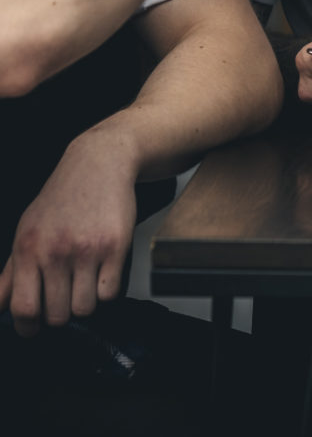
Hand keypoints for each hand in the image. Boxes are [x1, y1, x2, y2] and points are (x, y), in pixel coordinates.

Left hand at [0, 132, 137, 336]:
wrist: (98, 166)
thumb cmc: (61, 200)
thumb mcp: (26, 230)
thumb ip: (12, 272)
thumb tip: (0, 306)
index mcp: (28, 250)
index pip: (23, 309)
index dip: (28, 328)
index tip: (34, 328)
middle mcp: (55, 252)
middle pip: (57, 315)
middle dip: (61, 315)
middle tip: (65, 300)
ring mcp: (87, 250)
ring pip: (86, 308)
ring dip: (85, 303)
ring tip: (85, 284)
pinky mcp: (116, 247)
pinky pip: (111, 293)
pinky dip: (106, 291)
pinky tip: (102, 274)